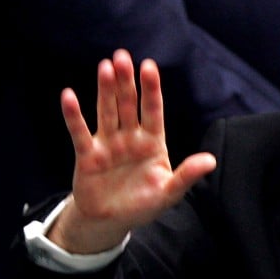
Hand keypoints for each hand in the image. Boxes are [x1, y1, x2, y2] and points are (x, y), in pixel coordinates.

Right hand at [51, 49, 215, 253]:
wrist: (110, 221)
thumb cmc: (143, 204)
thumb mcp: (168, 193)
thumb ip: (186, 175)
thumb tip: (210, 160)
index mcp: (152, 142)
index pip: (153, 110)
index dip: (151, 88)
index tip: (149, 66)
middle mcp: (130, 137)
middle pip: (128, 104)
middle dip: (126, 81)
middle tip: (122, 57)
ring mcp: (108, 143)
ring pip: (107, 111)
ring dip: (105, 90)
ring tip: (105, 67)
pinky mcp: (88, 154)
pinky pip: (80, 132)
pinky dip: (74, 115)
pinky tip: (69, 96)